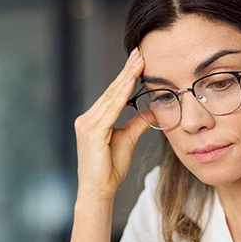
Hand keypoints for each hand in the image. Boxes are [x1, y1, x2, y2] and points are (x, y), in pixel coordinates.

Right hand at [73, 47, 156, 202]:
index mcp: (94, 119)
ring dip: (126, 77)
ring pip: (111, 96)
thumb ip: (137, 124)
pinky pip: (110, 109)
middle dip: (127, 70)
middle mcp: (87, 118)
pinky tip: (130, 82)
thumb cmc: (109, 169)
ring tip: (139, 61)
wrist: (98, 190)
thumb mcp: (127, 140)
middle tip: (139, 51)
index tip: (138, 59)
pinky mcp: (92, 131)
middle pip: (111, 90)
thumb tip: (153, 111)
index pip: (113, 93)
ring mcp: (87, 124)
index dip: (126, 76)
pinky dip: (121, 94)